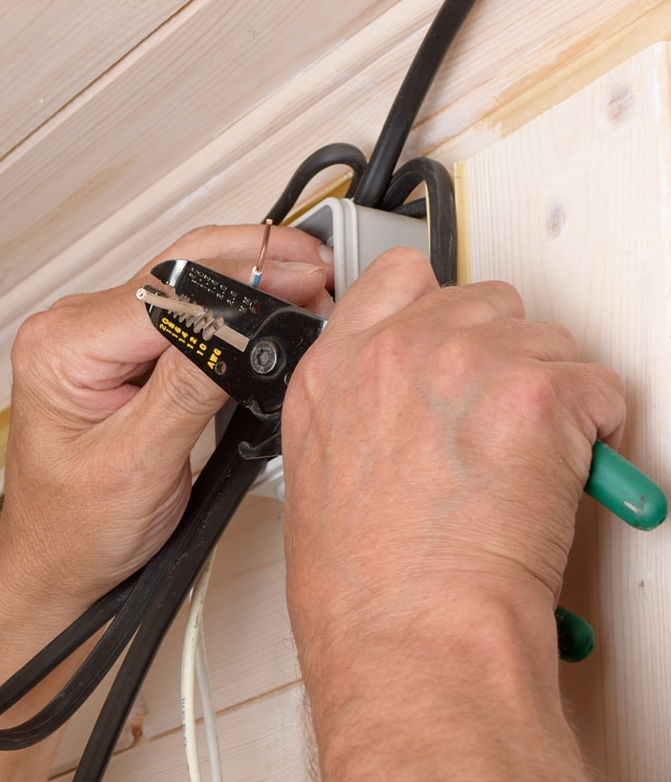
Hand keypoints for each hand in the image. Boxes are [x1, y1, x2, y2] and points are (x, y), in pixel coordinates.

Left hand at [0, 224, 332, 612]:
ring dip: (246, 274)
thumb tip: (241, 332)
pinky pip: (184, 310)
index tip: (299, 283)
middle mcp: (76, 328)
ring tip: (300, 282)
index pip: (168, 291)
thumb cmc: (76, 526)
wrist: (57, 561)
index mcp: (64, 347)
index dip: (243, 281)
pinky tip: (263, 304)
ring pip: (185, 280)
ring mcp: (100, 334)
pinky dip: (231, 303)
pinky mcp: (125, 350)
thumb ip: (189, 389)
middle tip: (313, 267)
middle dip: (252, 257)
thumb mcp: (141, 463)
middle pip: (178, 267)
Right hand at [282, 246, 624, 640]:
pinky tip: (557, 475)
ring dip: (546, 392)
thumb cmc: (361, 588)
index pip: (398, 278)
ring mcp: (464, 363)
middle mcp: (396, 352)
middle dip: (499, 353)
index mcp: (336, 370)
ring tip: (523, 460)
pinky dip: (594, 427)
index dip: (436, 303)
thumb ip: (360, 411)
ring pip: (544, 340)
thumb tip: (403, 403)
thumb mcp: (321, 476)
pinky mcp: (535, 392)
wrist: (407, 639)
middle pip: (484, 303)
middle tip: (498, 415)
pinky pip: (597, 386)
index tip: (454, 329)